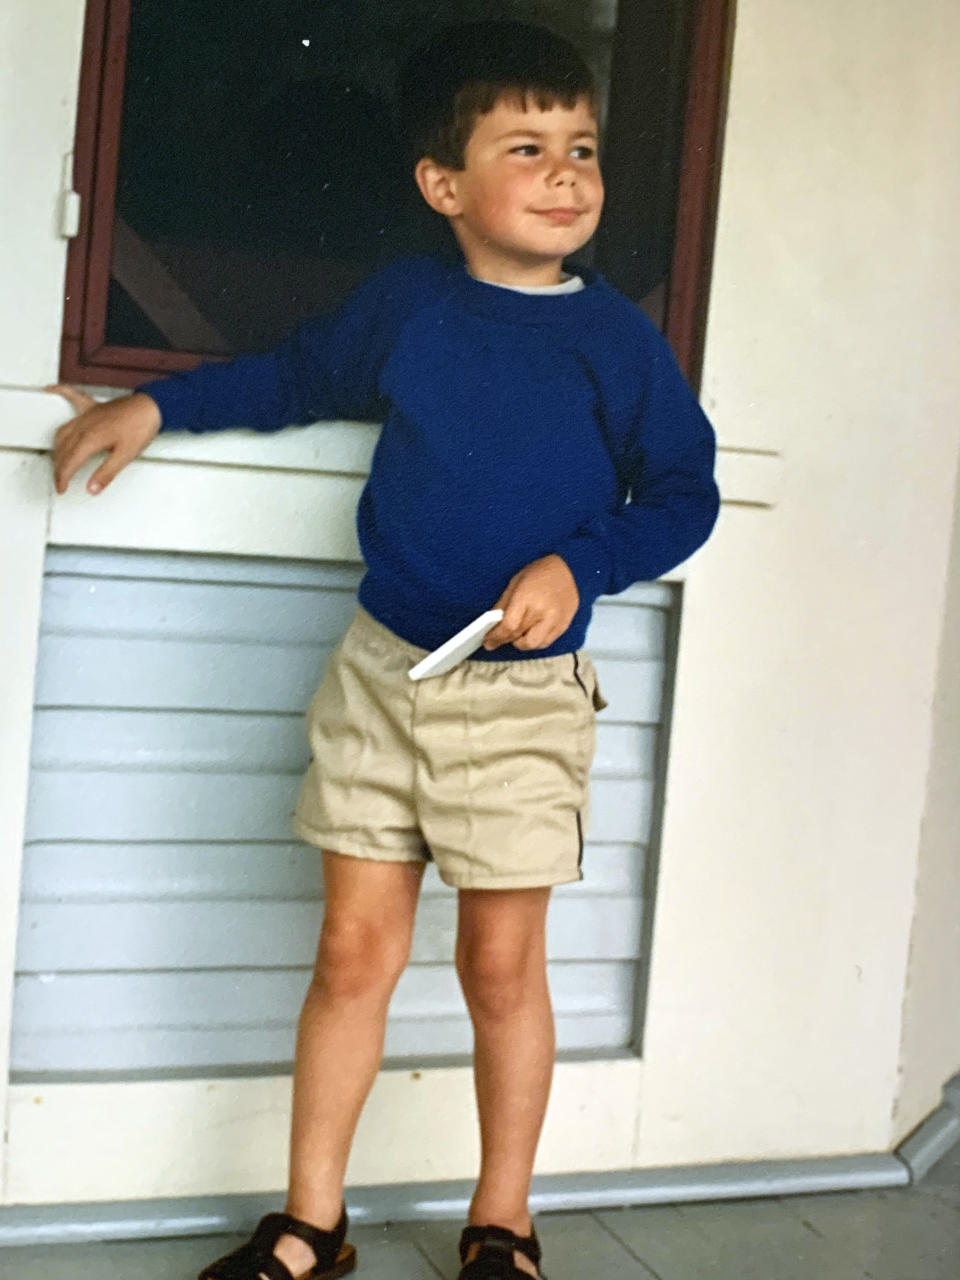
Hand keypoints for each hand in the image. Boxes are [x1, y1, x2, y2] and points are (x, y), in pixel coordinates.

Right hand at [47, 385, 162, 494]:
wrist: (152, 408)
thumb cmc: (141, 427)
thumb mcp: (125, 456)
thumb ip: (106, 473)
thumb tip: (92, 488)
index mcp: (90, 438)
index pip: (69, 462)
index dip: (63, 477)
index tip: (62, 488)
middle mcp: (84, 425)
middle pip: (63, 449)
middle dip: (59, 467)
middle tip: (60, 480)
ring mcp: (87, 415)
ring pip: (63, 430)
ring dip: (57, 446)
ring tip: (57, 459)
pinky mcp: (94, 407)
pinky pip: (72, 396)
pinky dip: (60, 393)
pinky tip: (51, 390)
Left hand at [482, 554, 579, 650]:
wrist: (571, 568)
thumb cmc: (540, 572)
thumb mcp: (515, 583)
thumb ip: (503, 605)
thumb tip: (492, 625)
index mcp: (527, 599)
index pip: (509, 627)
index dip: (496, 637)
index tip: (487, 642)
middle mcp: (543, 613)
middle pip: (520, 638)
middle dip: (505, 640)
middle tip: (499, 638)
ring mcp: (556, 621)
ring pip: (533, 645)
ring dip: (522, 643)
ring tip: (517, 633)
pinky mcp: (564, 626)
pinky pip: (546, 643)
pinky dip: (535, 641)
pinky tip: (531, 632)